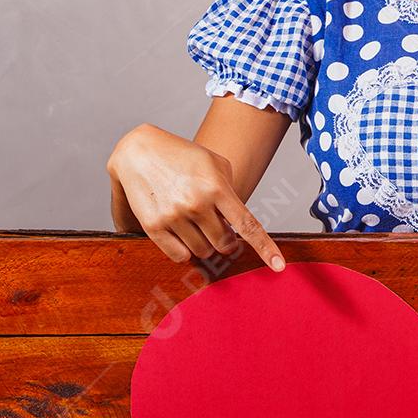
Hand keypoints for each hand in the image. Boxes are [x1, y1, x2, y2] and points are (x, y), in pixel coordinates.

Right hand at [106, 124, 286, 271]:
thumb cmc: (182, 156)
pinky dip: (184, 250)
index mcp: (216, 187)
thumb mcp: (214, 163)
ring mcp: (174, 216)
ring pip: (202, 252)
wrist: (138, 151)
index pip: (247, 224)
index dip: (265, 247)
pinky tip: (181, 231)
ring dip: (204, 243)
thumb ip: (230, 192)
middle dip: (226, 240)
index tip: (279, 266)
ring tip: (194, 222)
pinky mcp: (153, 227)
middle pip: (224, 244)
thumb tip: (237, 225)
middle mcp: (196, 203)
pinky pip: (179, 256)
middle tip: (217, 226)